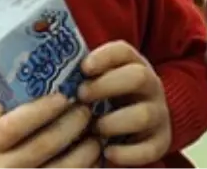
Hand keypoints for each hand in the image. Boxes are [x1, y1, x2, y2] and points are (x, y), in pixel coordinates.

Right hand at [0, 94, 101, 168]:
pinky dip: (90, 168)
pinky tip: (95, 158)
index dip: (41, 109)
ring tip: (97, 134)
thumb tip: (40, 71)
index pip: (14, 125)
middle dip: (73, 123)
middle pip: (45, 144)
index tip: (64, 95)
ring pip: (65, 168)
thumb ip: (7, 107)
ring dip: (88, 148)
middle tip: (88, 109)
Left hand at [78, 41, 170, 166]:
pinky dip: (127, 153)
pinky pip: (149, 149)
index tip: (84, 68)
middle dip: (107, 85)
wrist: (139, 127)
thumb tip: (46, 78)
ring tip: (95, 129)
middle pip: (139, 77)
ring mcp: (157, 114)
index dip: (104, 57)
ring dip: (115, 122)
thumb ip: (82, 78)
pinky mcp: (160, 142)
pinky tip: (107, 153)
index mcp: (134, 66)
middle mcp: (150, 87)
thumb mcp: (100, 83)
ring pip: (144, 114)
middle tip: (82, 96)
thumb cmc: (107, 102)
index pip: (124, 52)